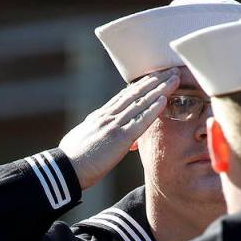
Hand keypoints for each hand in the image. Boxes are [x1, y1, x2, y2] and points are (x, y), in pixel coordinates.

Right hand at [59, 69, 179, 189]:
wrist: (65, 169)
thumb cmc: (71, 161)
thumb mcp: (82, 140)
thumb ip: (93, 133)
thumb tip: (95, 133)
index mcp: (99, 117)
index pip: (123, 97)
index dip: (139, 86)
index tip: (153, 77)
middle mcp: (107, 116)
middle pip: (135, 93)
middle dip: (153, 81)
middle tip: (169, 70)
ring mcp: (114, 125)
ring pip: (141, 102)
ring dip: (159, 89)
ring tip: (174, 78)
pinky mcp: (119, 138)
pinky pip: (140, 121)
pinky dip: (153, 109)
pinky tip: (164, 99)